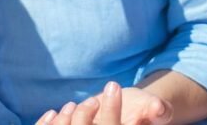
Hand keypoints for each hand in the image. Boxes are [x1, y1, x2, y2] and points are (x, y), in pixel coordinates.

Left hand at [36, 83, 171, 124]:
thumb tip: (158, 108)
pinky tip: (53, 114)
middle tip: (92, 99)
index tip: (113, 85)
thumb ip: (157, 110)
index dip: (111, 110)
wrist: (126, 113)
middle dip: (84, 116)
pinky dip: (48, 124)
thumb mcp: (153, 109)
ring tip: (72, 106)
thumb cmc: (142, 110)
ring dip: (66, 121)